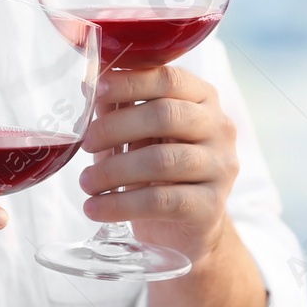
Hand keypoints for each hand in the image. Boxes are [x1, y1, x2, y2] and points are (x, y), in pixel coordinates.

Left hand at [79, 65, 238, 261]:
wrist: (186, 227)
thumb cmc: (160, 172)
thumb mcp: (140, 136)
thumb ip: (121, 110)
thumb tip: (89, 88)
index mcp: (203, 99)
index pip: (169, 79)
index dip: (130, 82)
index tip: (95, 90)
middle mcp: (219, 128)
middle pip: (166, 115)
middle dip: (117, 127)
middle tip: (86, 143)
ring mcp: (220, 167)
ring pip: (161, 160)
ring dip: (113, 171)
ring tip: (85, 183)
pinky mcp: (210, 206)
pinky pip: (160, 201)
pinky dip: (120, 204)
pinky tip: (95, 208)